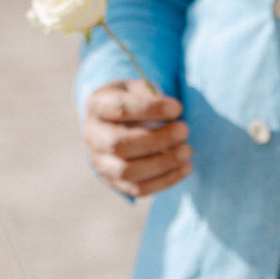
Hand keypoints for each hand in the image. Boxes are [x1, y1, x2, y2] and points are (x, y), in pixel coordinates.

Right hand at [81, 80, 189, 196]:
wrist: (115, 124)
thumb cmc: (132, 102)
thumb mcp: (137, 89)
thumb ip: (151, 95)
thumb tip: (172, 112)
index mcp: (97, 106)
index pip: (119, 109)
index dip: (149, 109)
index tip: (177, 108)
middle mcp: (93, 135)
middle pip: (119, 144)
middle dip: (156, 139)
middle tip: (184, 131)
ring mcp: (100, 161)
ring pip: (127, 171)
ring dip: (162, 163)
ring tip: (186, 151)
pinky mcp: (114, 181)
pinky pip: (138, 189)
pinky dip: (165, 181)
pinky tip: (185, 168)